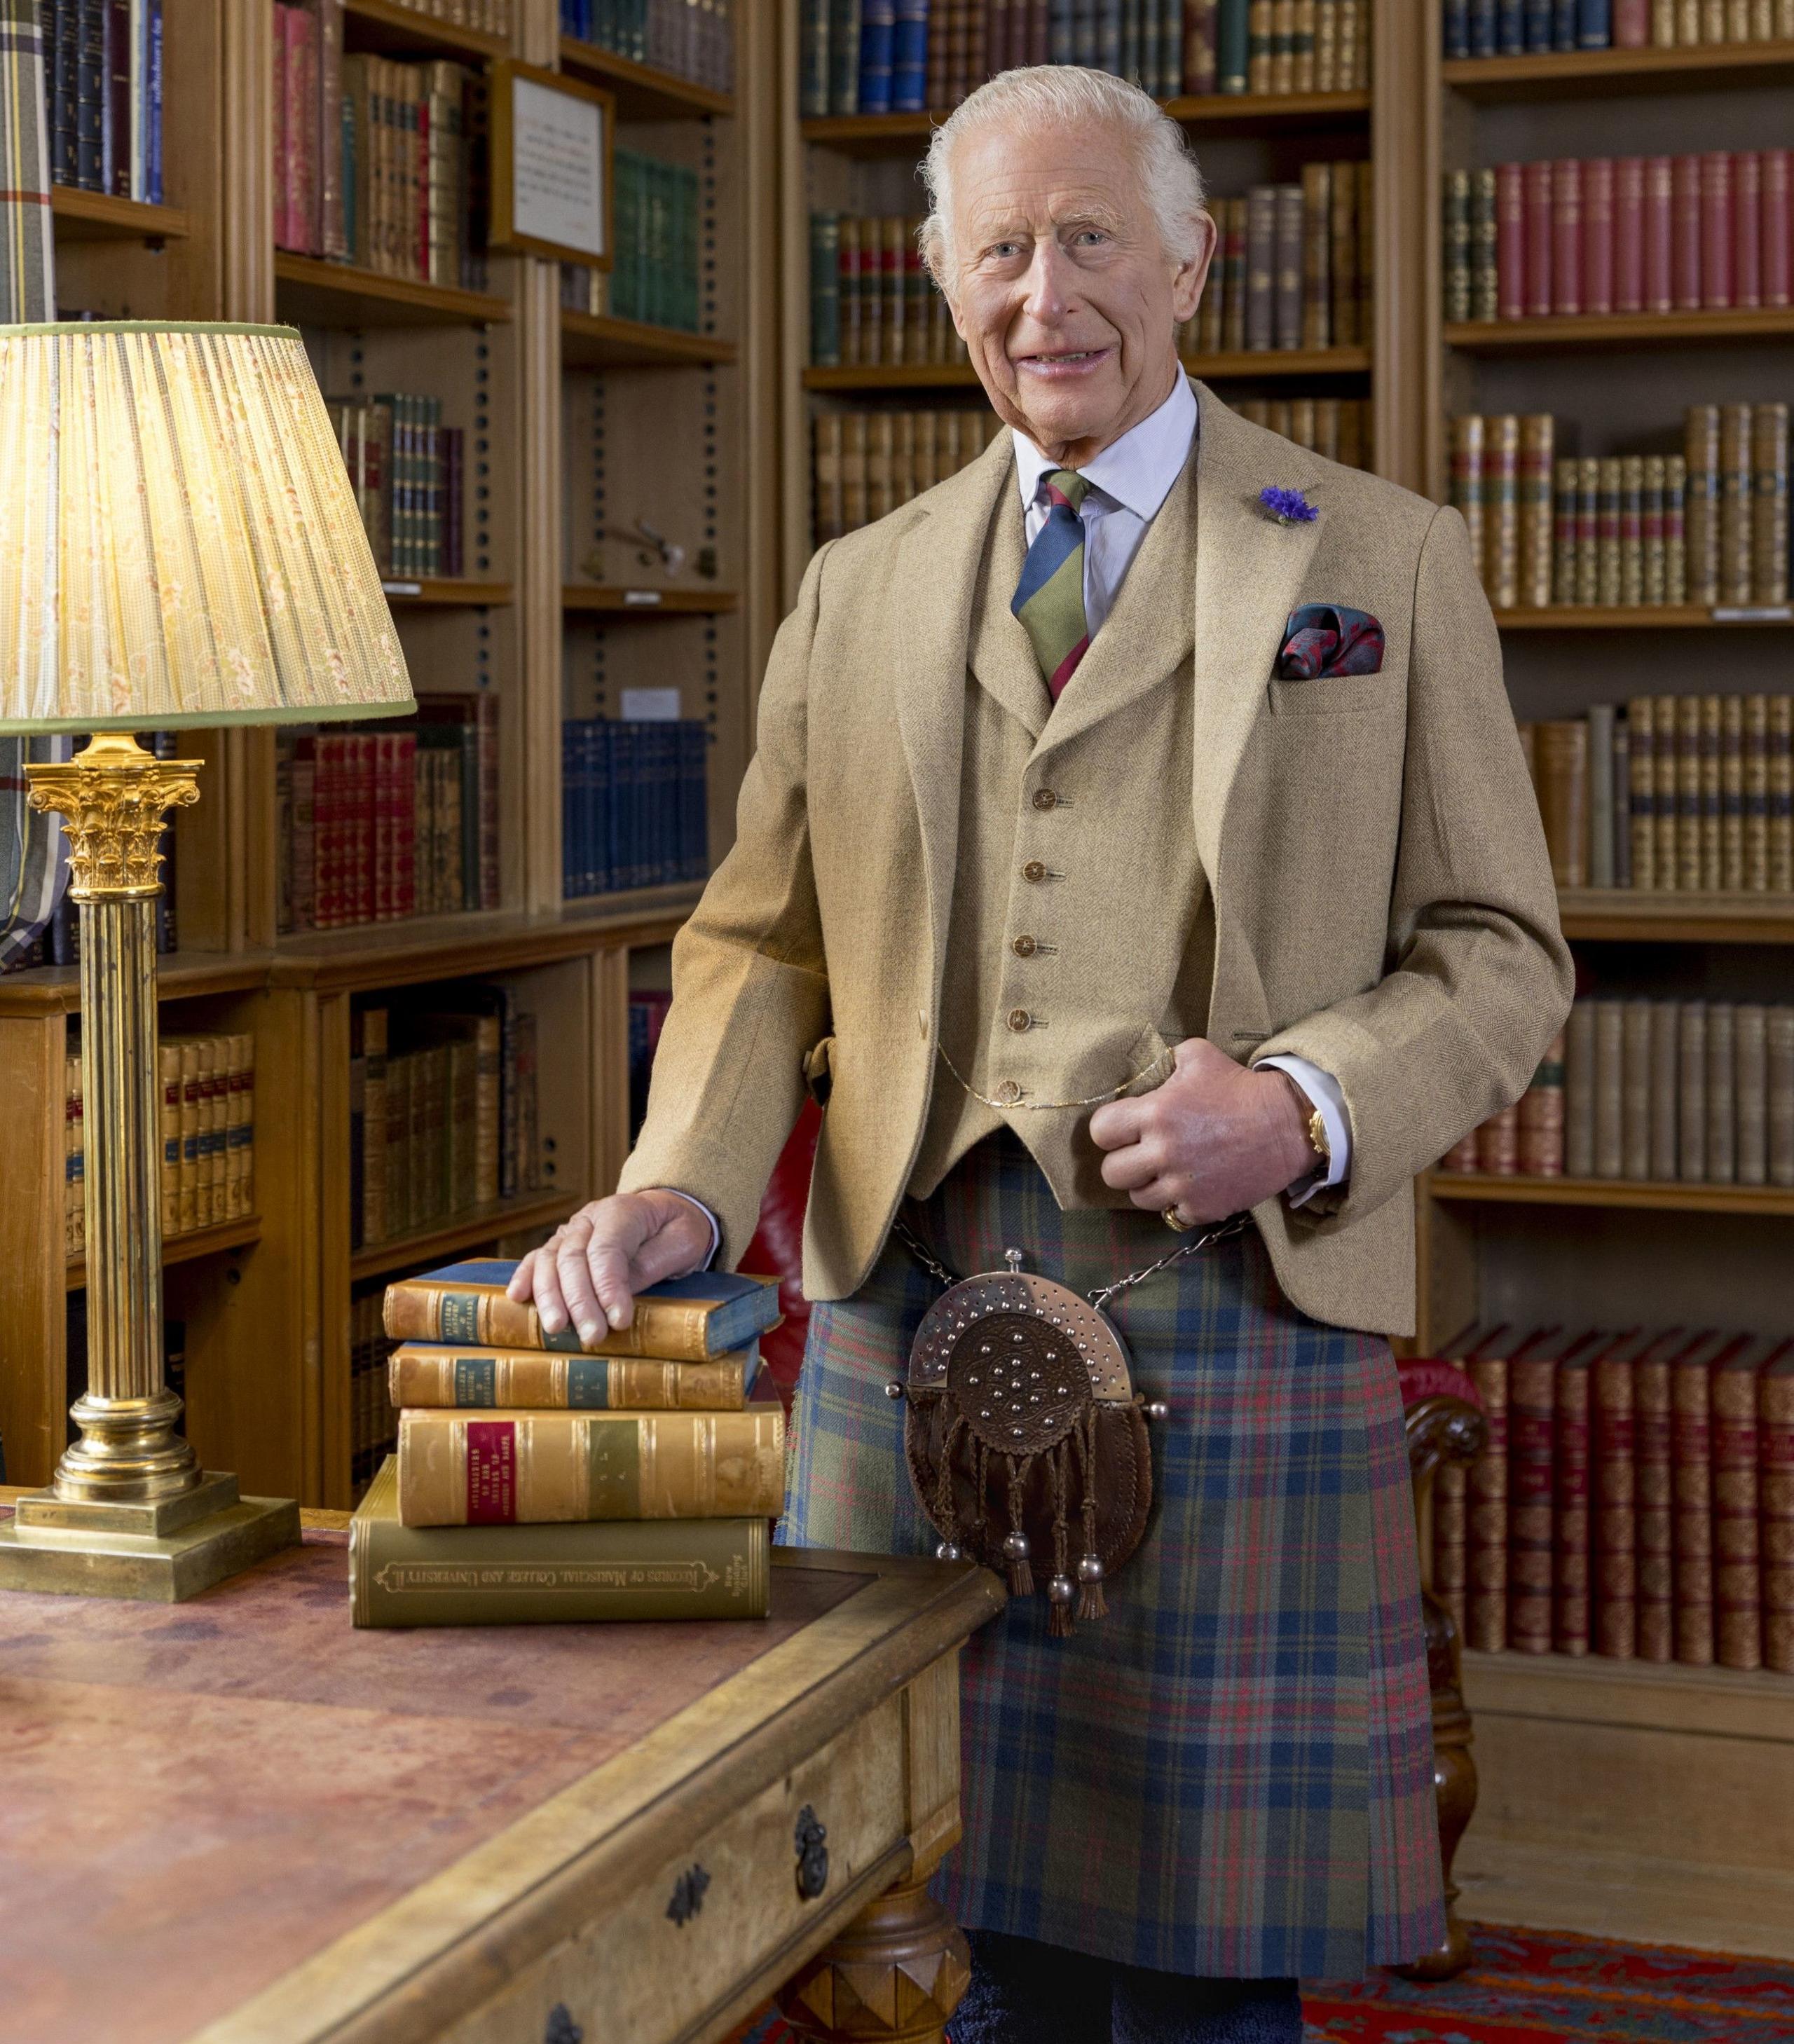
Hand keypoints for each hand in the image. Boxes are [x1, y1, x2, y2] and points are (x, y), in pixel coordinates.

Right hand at [506, 1190, 712, 1341]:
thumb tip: (618, 1295)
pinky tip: (517, 1298)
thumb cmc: (678, 1230)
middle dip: (581, 1300)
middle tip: (592, 1335)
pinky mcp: (561, 1245)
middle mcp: (590, 1218)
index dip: (609, 1287)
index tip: (619, 1320)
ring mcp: (571, 1231)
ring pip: (550, 1260)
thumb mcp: (682, 1242)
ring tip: (556, 1328)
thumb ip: (650, 1264)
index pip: (607, 1250)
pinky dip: (526, 1277)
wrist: (667, 1211)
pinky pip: (537, 1258)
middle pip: (574, 1258)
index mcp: (623, 1211)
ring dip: (550, 1296)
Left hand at [1087, 1039, 1316, 1223]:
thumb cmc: (1240, 1087)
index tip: (1125, 1128)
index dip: (1110, 1130)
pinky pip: (1171, 1213)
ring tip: (1168, 1169)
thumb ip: (1163, 1062)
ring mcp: (1182, 1185)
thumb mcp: (1198, 1056)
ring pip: (1137, 1198)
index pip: (1100, 1132)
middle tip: (1143, 1152)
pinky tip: (1192, 1184)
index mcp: (1156, 1113)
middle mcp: (1163, 1152)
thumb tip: (1144, 1071)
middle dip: (1123, 1161)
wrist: (1288, 1125)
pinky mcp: (1202, 1208)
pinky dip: (1178, 1202)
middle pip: (1111, 1173)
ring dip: (1148, 1184)